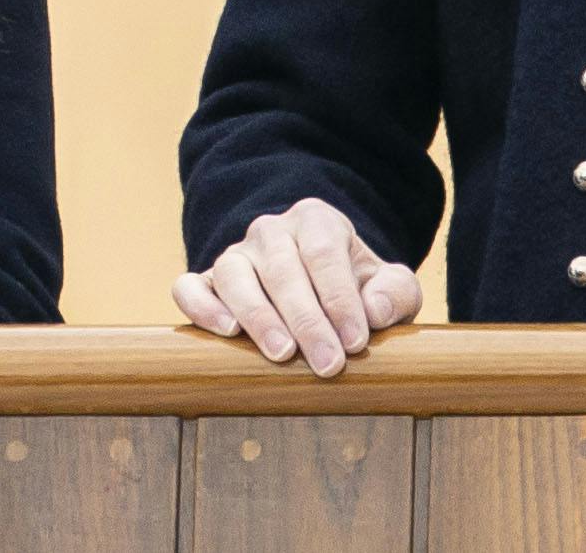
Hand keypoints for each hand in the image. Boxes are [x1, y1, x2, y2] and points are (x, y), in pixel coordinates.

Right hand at [173, 198, 420, 375]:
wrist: (318, 290)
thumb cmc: (357, 290)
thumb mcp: (388, 286)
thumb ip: (395, 293)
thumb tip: (374, 311)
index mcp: (316, 221)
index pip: (325, 253)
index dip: (340, 298)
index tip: (356, 342)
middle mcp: (271, 231)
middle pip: (283, 268)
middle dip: (308, 320)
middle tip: (328, 364)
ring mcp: (235, 254)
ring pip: (234, 273)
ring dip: (258, 315)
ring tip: (281, 353)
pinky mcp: (206, 281)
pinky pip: (190, 286)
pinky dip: (201, 306)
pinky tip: (225, 332)